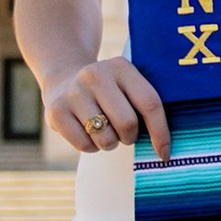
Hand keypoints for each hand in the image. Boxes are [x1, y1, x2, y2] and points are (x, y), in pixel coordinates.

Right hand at [45, 56, 171, 162]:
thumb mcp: (126, 85)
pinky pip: (84, 145)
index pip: (149, 103)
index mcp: (121, 67)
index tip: (164, 154)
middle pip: (127, 123)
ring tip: (103, 129)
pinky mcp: (56, 111)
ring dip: (109, 143)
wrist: (64, 78)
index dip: (160, 133)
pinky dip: (90, 146)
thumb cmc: (108, 92)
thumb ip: (145, 107)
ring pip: (105, 138)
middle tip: (124, 133)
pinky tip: (86, 131)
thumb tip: (164, 150)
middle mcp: (95, 75)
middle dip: (130, 137)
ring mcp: (74, 92)